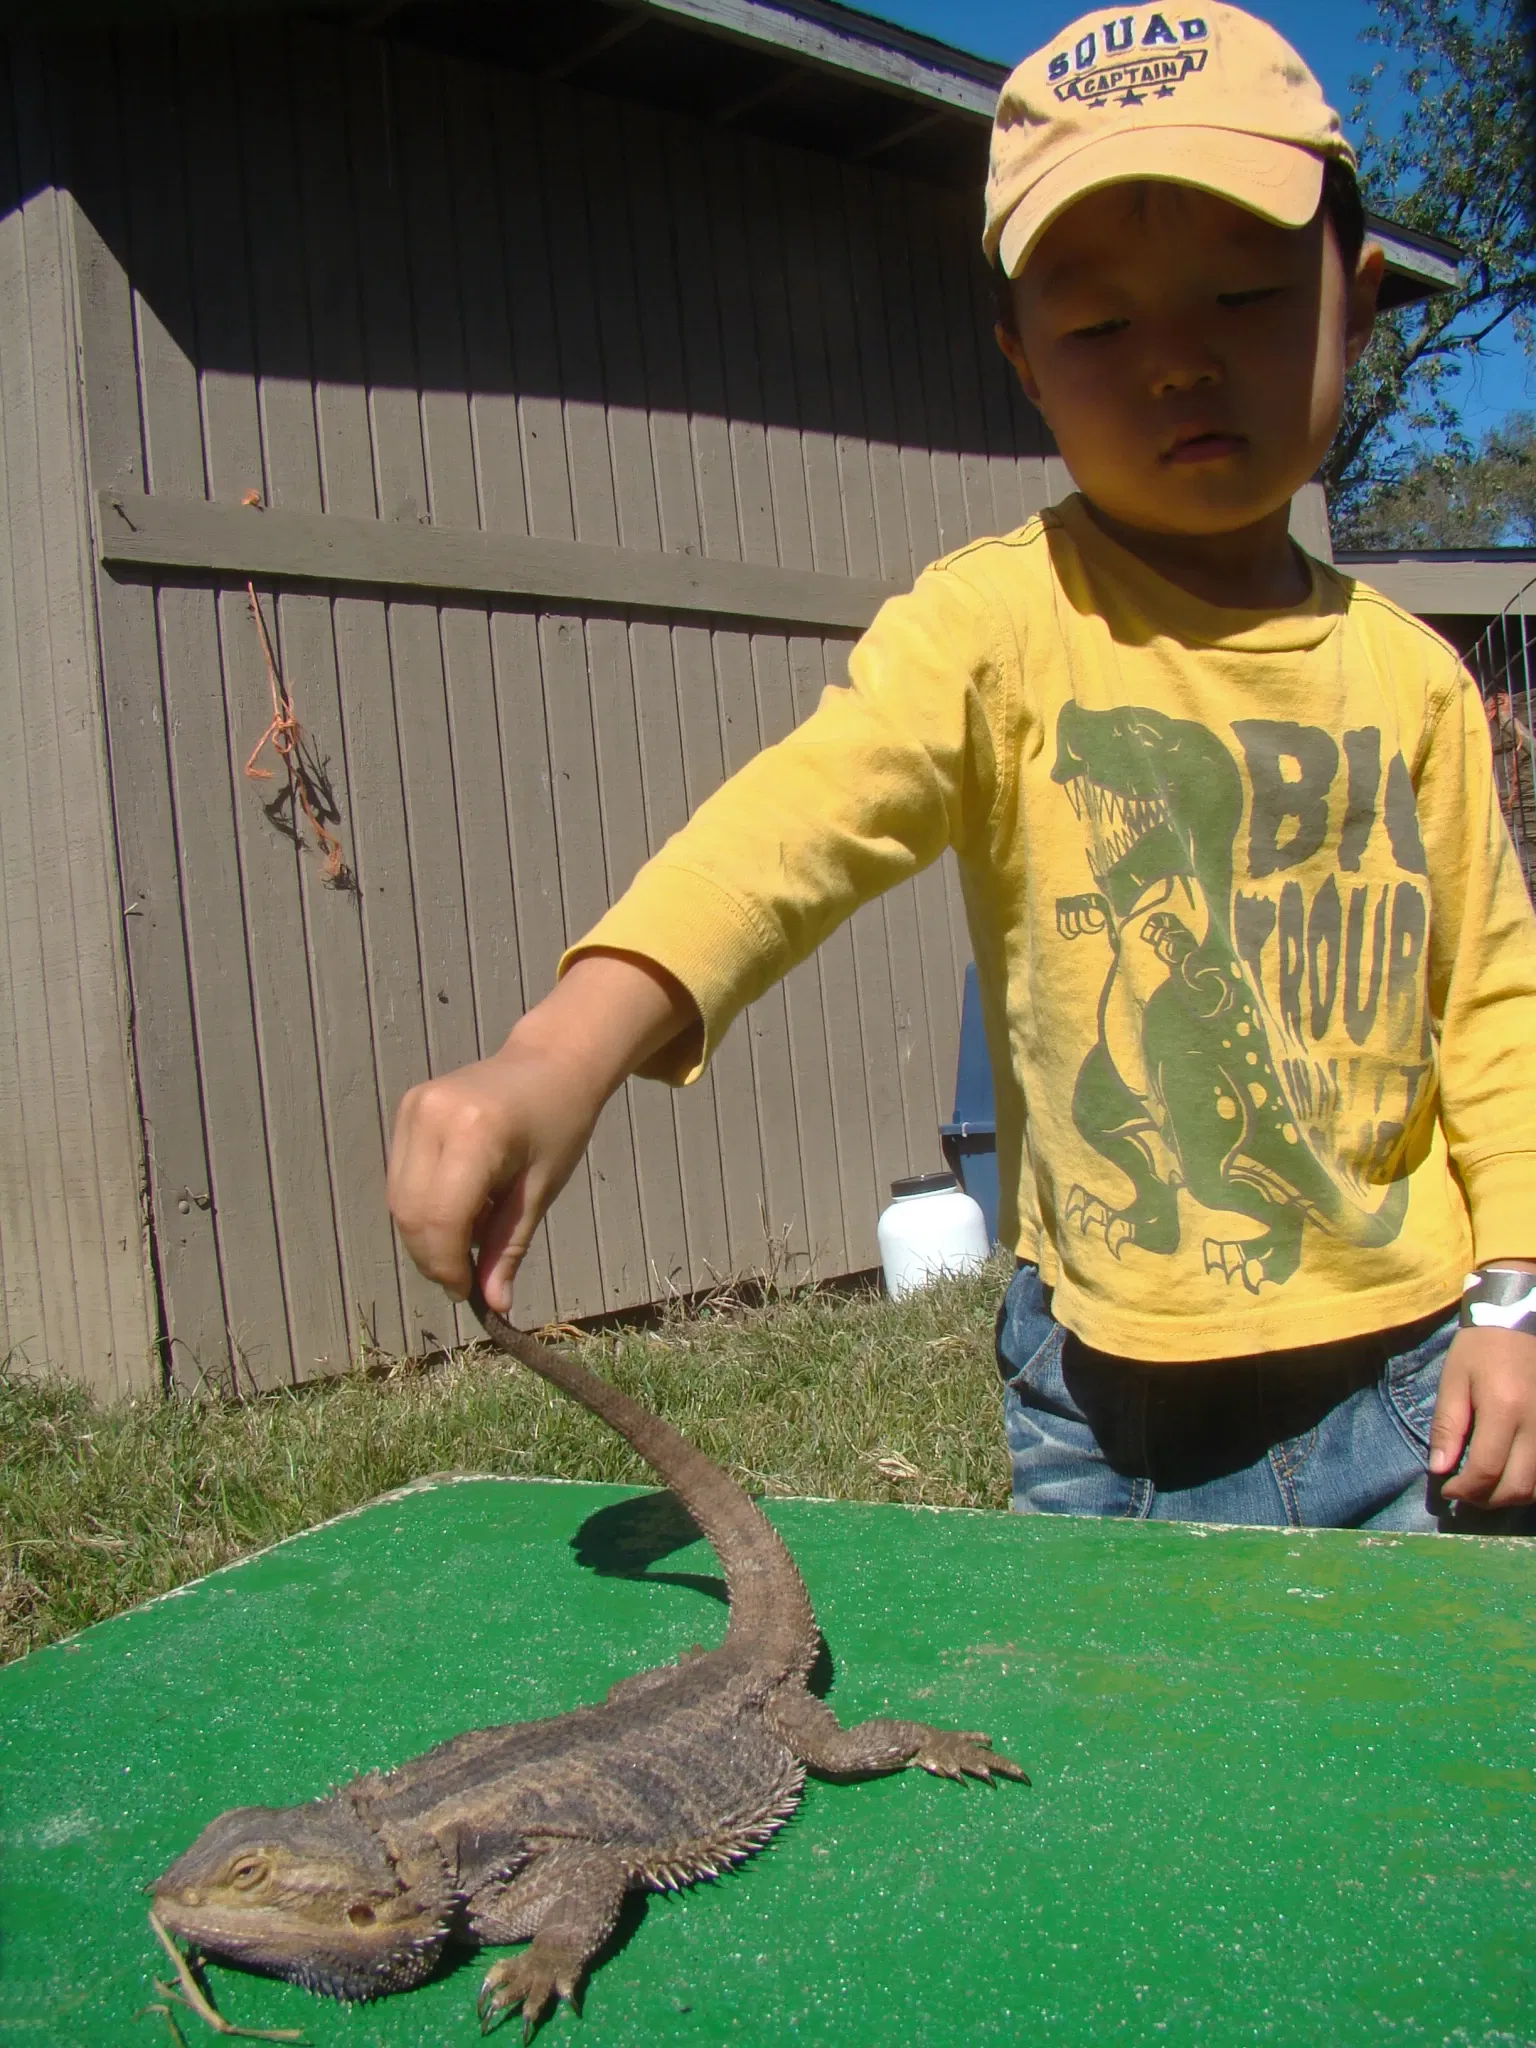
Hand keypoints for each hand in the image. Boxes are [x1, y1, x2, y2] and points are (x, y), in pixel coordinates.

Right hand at [387, 953, 697, 1313]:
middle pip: (410, 1213)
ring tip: (469, 1234)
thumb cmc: (559, 1125)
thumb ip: (508, 1247)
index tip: (467, 1292)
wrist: (551, 1063)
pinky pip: (400, 1177)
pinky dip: (422, 1206)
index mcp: (475, 1134)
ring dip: (424, 1235)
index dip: (448, 1266)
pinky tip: (459, 1204)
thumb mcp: (539, 1190)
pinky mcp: (406, 1108)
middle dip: (432, 1257)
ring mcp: (413, 1107)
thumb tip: (493, 1305)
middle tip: (466, 1276)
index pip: (441, 1219)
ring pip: (397, 1199)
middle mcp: (433, 1116)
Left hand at [1428, 1324, 1535, 1506]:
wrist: (1520, 1323)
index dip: (1464, 1489)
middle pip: (1518, 1487)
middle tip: (1465, 1492)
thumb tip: (1440, 1469)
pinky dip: (1530, 1483)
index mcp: (1504, 1409)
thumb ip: (1447, 1426)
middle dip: (1486, 1500)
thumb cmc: (1480, 1349)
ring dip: (1510, 1496)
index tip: (1447, 1488)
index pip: (1486, 1470)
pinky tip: (1510, 1474)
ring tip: (1486, 1487)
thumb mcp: (1454, 1380)